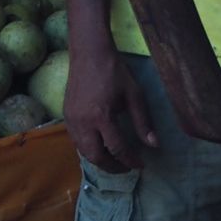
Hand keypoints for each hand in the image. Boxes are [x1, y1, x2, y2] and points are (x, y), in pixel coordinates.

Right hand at [64, 44, 157, 172]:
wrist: (89, 54)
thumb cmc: (114, 71)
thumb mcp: (134, 96)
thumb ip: (143, 122)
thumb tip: (154, 145)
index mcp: (101, 117)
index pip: (117, 148)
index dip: (130, 160)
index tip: (141, 164)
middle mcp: (83, 122)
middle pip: (96, 157)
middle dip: (112, 167)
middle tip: (126, 167)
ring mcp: (72, 120)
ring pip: (83, 151)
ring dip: (99, 159)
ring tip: (114, 160)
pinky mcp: (66, 116)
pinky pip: (76, 140)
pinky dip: (88, 149)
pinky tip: (100, 146)